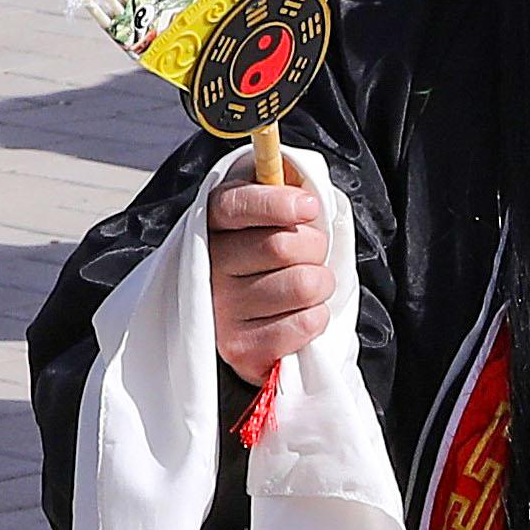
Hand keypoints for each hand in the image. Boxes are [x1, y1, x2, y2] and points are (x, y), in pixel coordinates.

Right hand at [207, 176, 335, 374]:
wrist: (255, 321)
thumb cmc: (269, 258)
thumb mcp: (272, 214)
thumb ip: (281, 189)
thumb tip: (299, 182)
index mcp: (212, 225)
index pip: (239, 205)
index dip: (278, 204)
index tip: (308, 207)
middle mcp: (209, 267)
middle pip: (285, 246)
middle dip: (315, 248)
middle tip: (309, 255)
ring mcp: (220, 309)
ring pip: (304, 285)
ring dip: (321, 284)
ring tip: (304, 287)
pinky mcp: (239, 348)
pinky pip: (305, 324)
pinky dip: (316, 317)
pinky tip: (298, 315)